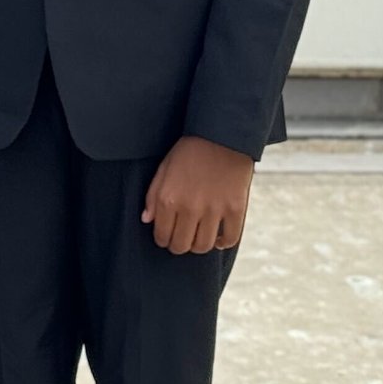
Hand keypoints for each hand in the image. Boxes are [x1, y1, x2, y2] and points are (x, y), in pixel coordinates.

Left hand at [144, 134, 253, 253]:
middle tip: (181, 240)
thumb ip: (152, 197)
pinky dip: (223, 243)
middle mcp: (189, 208)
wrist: (221, 137)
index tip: (166, 237)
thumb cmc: (188, 152)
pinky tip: (218, 238)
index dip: (163, 240)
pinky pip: (230, 239)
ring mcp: (214, 210)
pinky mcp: (235, 209)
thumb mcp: (163, 170)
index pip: (162, 236)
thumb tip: (147, 220)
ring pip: (204, 246)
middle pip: (182, 245)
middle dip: (178, 246)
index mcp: (168, 199)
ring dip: (199, 246)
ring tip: (198, 238)